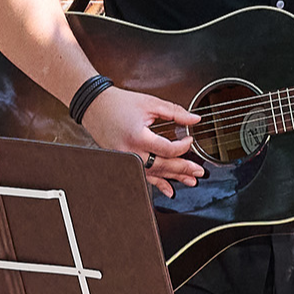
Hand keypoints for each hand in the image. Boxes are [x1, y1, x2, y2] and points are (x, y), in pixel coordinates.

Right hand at [81, 86, 202, 195]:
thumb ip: (175, 112)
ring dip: (173, 178)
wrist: (95, 106)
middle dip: (183, 169)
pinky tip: (168, 189)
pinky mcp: (123, 161)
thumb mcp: (151, 103)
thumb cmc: (119, 103)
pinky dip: (157, 183)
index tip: (190, 140)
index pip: (167, 149)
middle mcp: (131, 152)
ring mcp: (126, 159)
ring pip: (154, 174)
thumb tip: (194, 119)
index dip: (183, 147)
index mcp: (138, 137)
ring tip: (190, 181)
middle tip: (199, 171)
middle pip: (162, 166)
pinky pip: (143, 175)